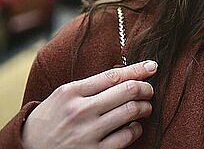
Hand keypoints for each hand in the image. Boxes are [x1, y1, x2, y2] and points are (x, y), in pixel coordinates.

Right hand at [21, 60, 157, 148]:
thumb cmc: (50, 120)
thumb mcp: (63, 96)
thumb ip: (91, 86)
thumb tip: (126, 73)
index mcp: (72, 92)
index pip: (114, 75)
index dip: (138, 69)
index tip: (152, 66)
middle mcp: (80, 111)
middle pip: (128, 91)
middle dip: (146, 88)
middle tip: (149, 90)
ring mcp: (87, 133)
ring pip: (132, 111)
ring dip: (145, 108)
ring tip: (145, 108)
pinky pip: (127, 136)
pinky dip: (136, 129)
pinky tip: (133, 127)